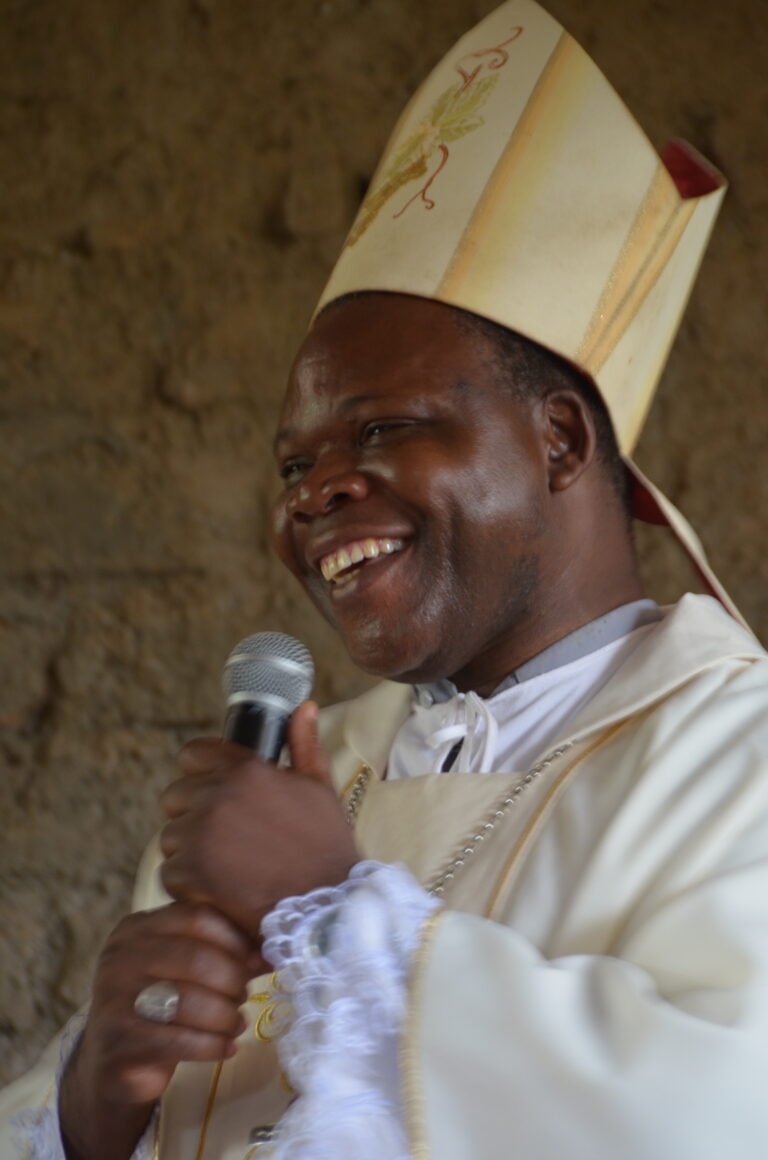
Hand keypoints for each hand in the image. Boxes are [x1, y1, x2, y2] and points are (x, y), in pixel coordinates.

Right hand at [59, 902, 253, 1159]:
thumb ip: (216, 951)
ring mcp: (115, 998)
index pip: (197, 917)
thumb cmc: (159, 1003)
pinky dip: (214, 1045)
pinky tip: (226, 1048)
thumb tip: (267, 955)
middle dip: (233, 980)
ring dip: (226, 1016)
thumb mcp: (180, 967)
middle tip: (244, 995)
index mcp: (136, 927)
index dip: (235, 939)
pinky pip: (182, 1041)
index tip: (255, 961)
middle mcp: (120, 956)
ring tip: (236, 1024)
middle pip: (197, 958)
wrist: (113, 1062)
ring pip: (190, 1001)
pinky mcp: (120, 1041)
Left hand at [159, 701, 358, 940]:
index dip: (200, 774)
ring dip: (190, 854)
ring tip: (227, 869)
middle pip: (174, 797)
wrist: (327, 909)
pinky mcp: (191, 872)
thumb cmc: (326, 849)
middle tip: (225, 842)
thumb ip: (305, 745)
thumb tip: (306, 707)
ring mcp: (202, 833)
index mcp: (247, 769)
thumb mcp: (320, 789)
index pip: (192, 755)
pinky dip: (190, 887)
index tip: (215, 797)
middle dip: (192, 817)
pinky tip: (221, 891)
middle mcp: (219, 794)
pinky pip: (170, 874)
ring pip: (170, 838)